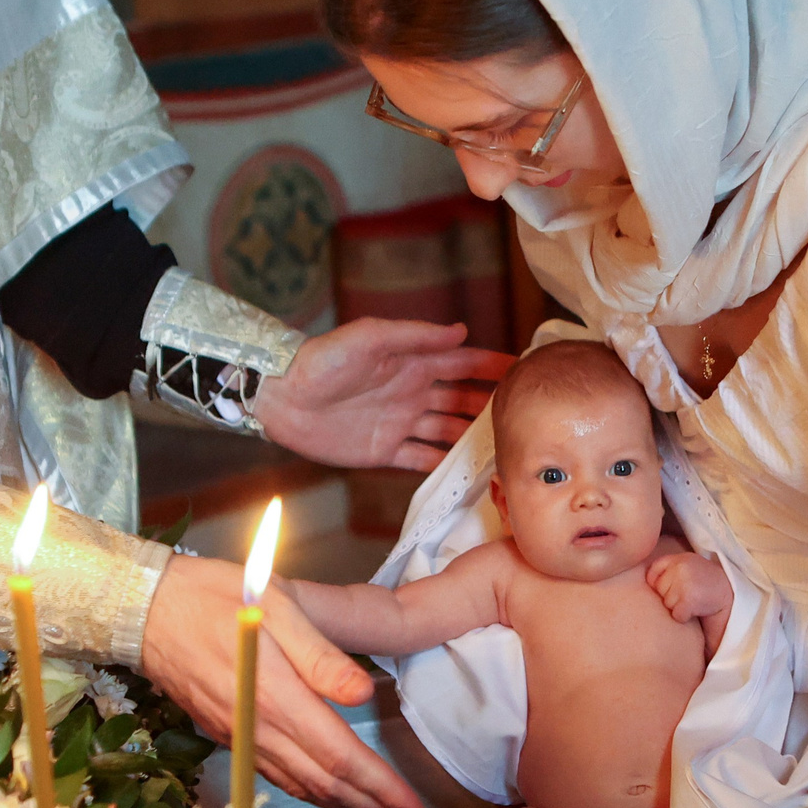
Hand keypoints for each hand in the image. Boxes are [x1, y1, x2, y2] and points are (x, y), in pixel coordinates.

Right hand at [139, 555, 429, 807]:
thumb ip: (322, 655)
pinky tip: (329, 794)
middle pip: (325, 784)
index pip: (340, 758)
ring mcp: (240, 736)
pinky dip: (311, 792)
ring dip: (345, 806)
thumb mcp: (279, 605)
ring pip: (301, 787)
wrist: (146, 609)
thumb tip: (364, 696)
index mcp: (277, 697)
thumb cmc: (217, 596)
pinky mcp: (228, 735)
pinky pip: (276, 777)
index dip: (382, 790)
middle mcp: (258, 728)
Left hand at [252, 318, 514, 470]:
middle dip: (491, 406)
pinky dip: (444, 465)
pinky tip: (468, 475)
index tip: (525, 372)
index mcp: (411, 362)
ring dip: (473, 438)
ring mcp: (399, 422)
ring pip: (447, 431)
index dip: (492, 367)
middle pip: (461, 400)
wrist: (282, 399)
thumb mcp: (369, 337)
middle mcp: (411, 392)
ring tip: (506, 449)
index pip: (462, 363)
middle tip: (526, 418)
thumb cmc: (320, 361)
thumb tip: (461, 332)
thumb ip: (414, 335)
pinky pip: (422, 459)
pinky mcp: (384, 450)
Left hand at [646, 552, 730, 622]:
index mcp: (680, 557)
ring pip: (667, 603)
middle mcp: (681, 566)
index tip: (676, 588)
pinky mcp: (689, 599)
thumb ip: (670, 569)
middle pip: (658, 590)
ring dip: (678, 607)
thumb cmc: (707, 586)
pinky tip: (697, 610)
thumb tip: (646, 583)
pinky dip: (685, 618)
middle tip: (690, 595)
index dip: (660, 584)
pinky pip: (676, 614)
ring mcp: (685, 582)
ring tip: (695, 601)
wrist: (733, 596)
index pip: (653, 571)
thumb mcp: (689, 568)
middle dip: (670, 596)